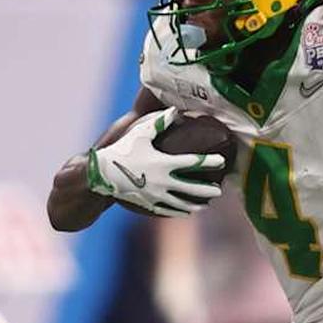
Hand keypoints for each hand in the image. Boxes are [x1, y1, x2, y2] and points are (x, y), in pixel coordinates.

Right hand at [87, 108, 222, 216]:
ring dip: (195, 204)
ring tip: (206, 205)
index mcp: (164, 163)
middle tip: (219, 190)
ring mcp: (156, 195)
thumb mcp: (140, 133)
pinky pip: (167, 209)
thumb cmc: (121, 150)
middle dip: (207, 190)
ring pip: (181, 203)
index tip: (222, 162)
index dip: (209, 162)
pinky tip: (186, 212)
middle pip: (192, 188)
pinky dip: (179, 211)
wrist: (100, 174)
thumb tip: (176, 110)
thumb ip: (159, 122)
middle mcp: (163, 181)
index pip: (193, 162)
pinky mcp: (148, 204)